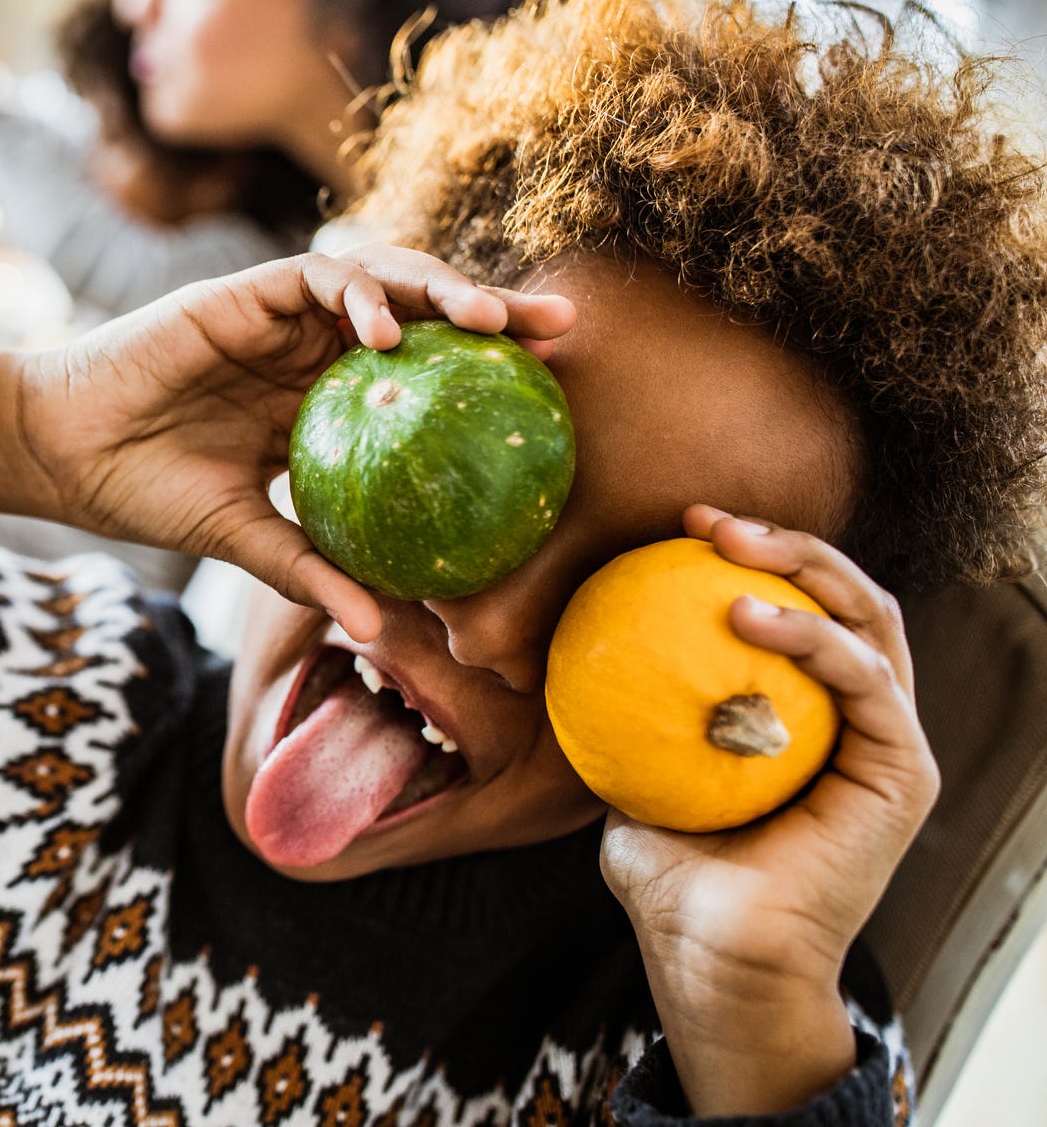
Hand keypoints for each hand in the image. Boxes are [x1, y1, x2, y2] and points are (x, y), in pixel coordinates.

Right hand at [0, 248, 575, 639]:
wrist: (62, 453)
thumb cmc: (146, 492)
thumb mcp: (244, 539)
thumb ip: (313, 567)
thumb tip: (388, 634)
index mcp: (325, 401)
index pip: (425, 377)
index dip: (490, 379)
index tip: (558, 399)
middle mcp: (314, 348)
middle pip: (422, 315)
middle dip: (493, 312)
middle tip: (564, 331)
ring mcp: (282, 316)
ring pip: (381, 279)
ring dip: (438, 290)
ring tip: (487, 322)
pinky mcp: (244, 292)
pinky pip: (315, 275)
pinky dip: (356, 294)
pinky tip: (382, 333)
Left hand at [600, 507, 939, 1115]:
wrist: (707, 953)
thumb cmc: (670, 874)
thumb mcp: (637, 768)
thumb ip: (631, 708)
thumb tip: (572, 637)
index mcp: (808, 715)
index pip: (801, 610)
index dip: (753, 556)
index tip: (679, 525)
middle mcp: (858, 721)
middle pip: (846, 598)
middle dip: (783, 541)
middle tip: (706, 519)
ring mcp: (888, 743)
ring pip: (868, 620)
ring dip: (802, 567)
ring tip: (726, 546)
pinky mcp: (902, 772)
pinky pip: (864, 680)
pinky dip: (810, 636)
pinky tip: (746, 613)